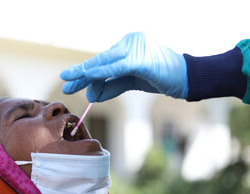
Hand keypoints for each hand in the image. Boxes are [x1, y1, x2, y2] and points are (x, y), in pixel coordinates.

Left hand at [61, 32, 187, 101]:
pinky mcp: (140, 58)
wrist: (184, 78)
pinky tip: (88, 78)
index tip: (70, 82)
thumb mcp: (130, 81)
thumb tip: (91, 95)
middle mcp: (129, 41)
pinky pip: (117, 68)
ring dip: (87, 74)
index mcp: (127, 45)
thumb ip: (111, 86)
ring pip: (106, 63)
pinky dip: (102, 74)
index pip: (102, 61)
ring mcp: (135, 47)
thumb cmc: (159, 77)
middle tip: (65, 82)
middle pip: (100, 61)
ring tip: (70, 81)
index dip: (85, 73)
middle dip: (81, 74)